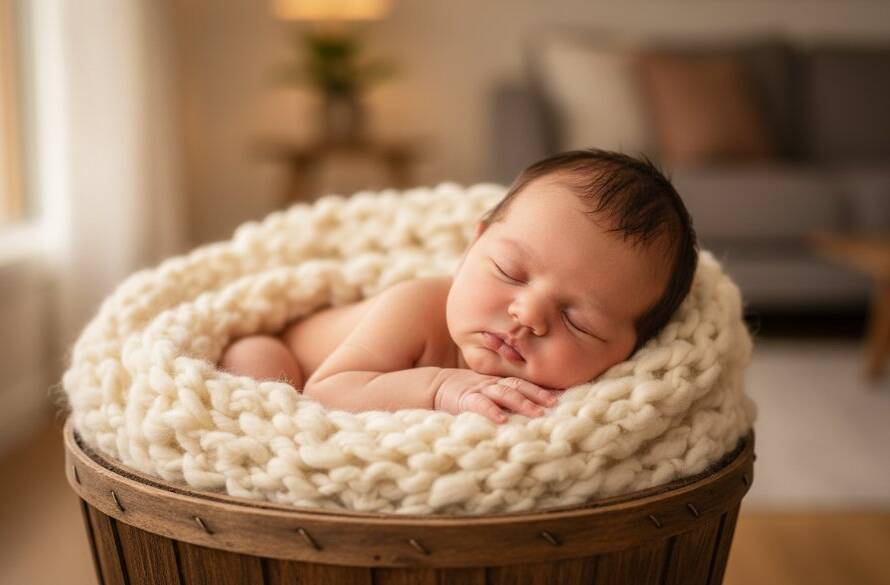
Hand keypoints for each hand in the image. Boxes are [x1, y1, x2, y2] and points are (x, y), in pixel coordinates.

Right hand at [433, 369, 562, 422]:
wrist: (436, 386)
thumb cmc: (466, 392)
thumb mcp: (487, 390)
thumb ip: (506, 395)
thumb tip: (532, 409)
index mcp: (500, 382)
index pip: (524, 382)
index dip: (542, 388)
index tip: (562, 395)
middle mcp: (493, 384)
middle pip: (519, 386)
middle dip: (538, 394)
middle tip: (556, 403)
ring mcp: (480, 390)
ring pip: (504, 394)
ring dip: (522, 403)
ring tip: (537, 414)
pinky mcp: (465, 400)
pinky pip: (480, 405)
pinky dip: (492, 412)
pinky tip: (502, 420)